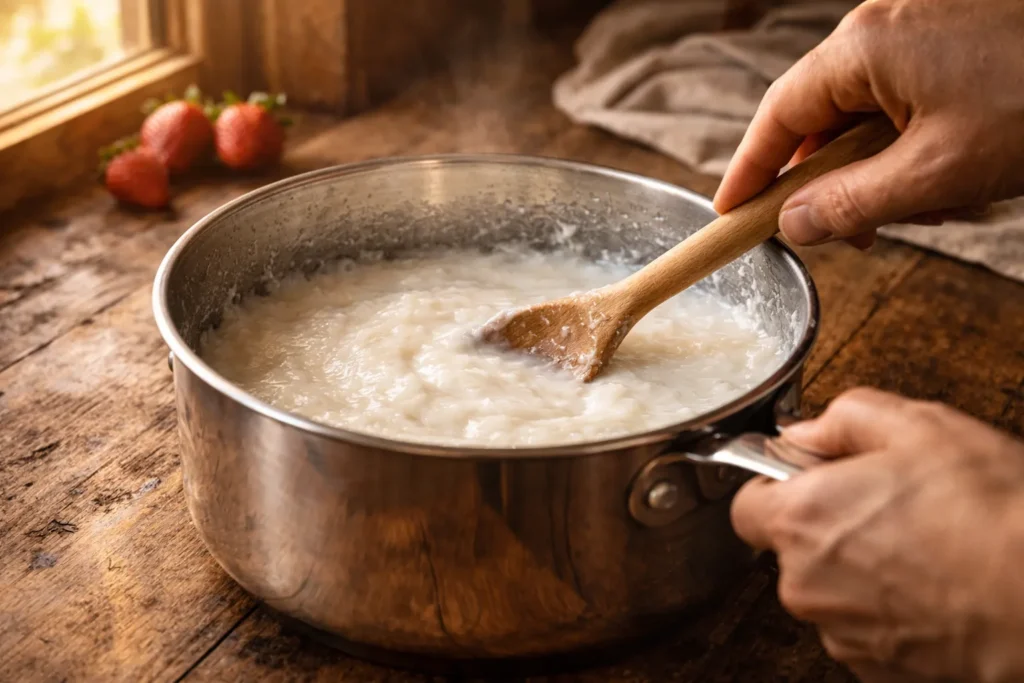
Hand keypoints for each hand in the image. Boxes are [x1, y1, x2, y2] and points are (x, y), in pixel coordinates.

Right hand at [713, 0, 1023, 248]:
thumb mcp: (935, 173)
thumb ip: (849, 205)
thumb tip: (793, 225)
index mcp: (863, 47)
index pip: (778, 117)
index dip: (750, 171)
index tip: (730, 213)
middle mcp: (882, 28)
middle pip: (821, 118)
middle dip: (831, 183)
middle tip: (849, 235)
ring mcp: (921, 31)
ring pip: (867, 116)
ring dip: (881, 171)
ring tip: (928, 207)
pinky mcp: (953, 42)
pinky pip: (907, 102)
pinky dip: (914, 147)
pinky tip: (953, 177)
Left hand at [731, 388, 1023, 681]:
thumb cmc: (990, 514)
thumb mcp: (918, 427)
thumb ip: (844, 419)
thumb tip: (807, 432)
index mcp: (801, 519)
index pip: (746, 504)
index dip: (777, 487)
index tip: (811, 478)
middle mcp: (806, 585)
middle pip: (792, 549)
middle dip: (829, 526)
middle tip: (888, 505)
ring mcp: (842, 634)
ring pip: (831, 591)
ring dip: (863, 570)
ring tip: (925, 548)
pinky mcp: (879, 670)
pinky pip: (867, 629)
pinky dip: (892, 611)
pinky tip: (938, 586)